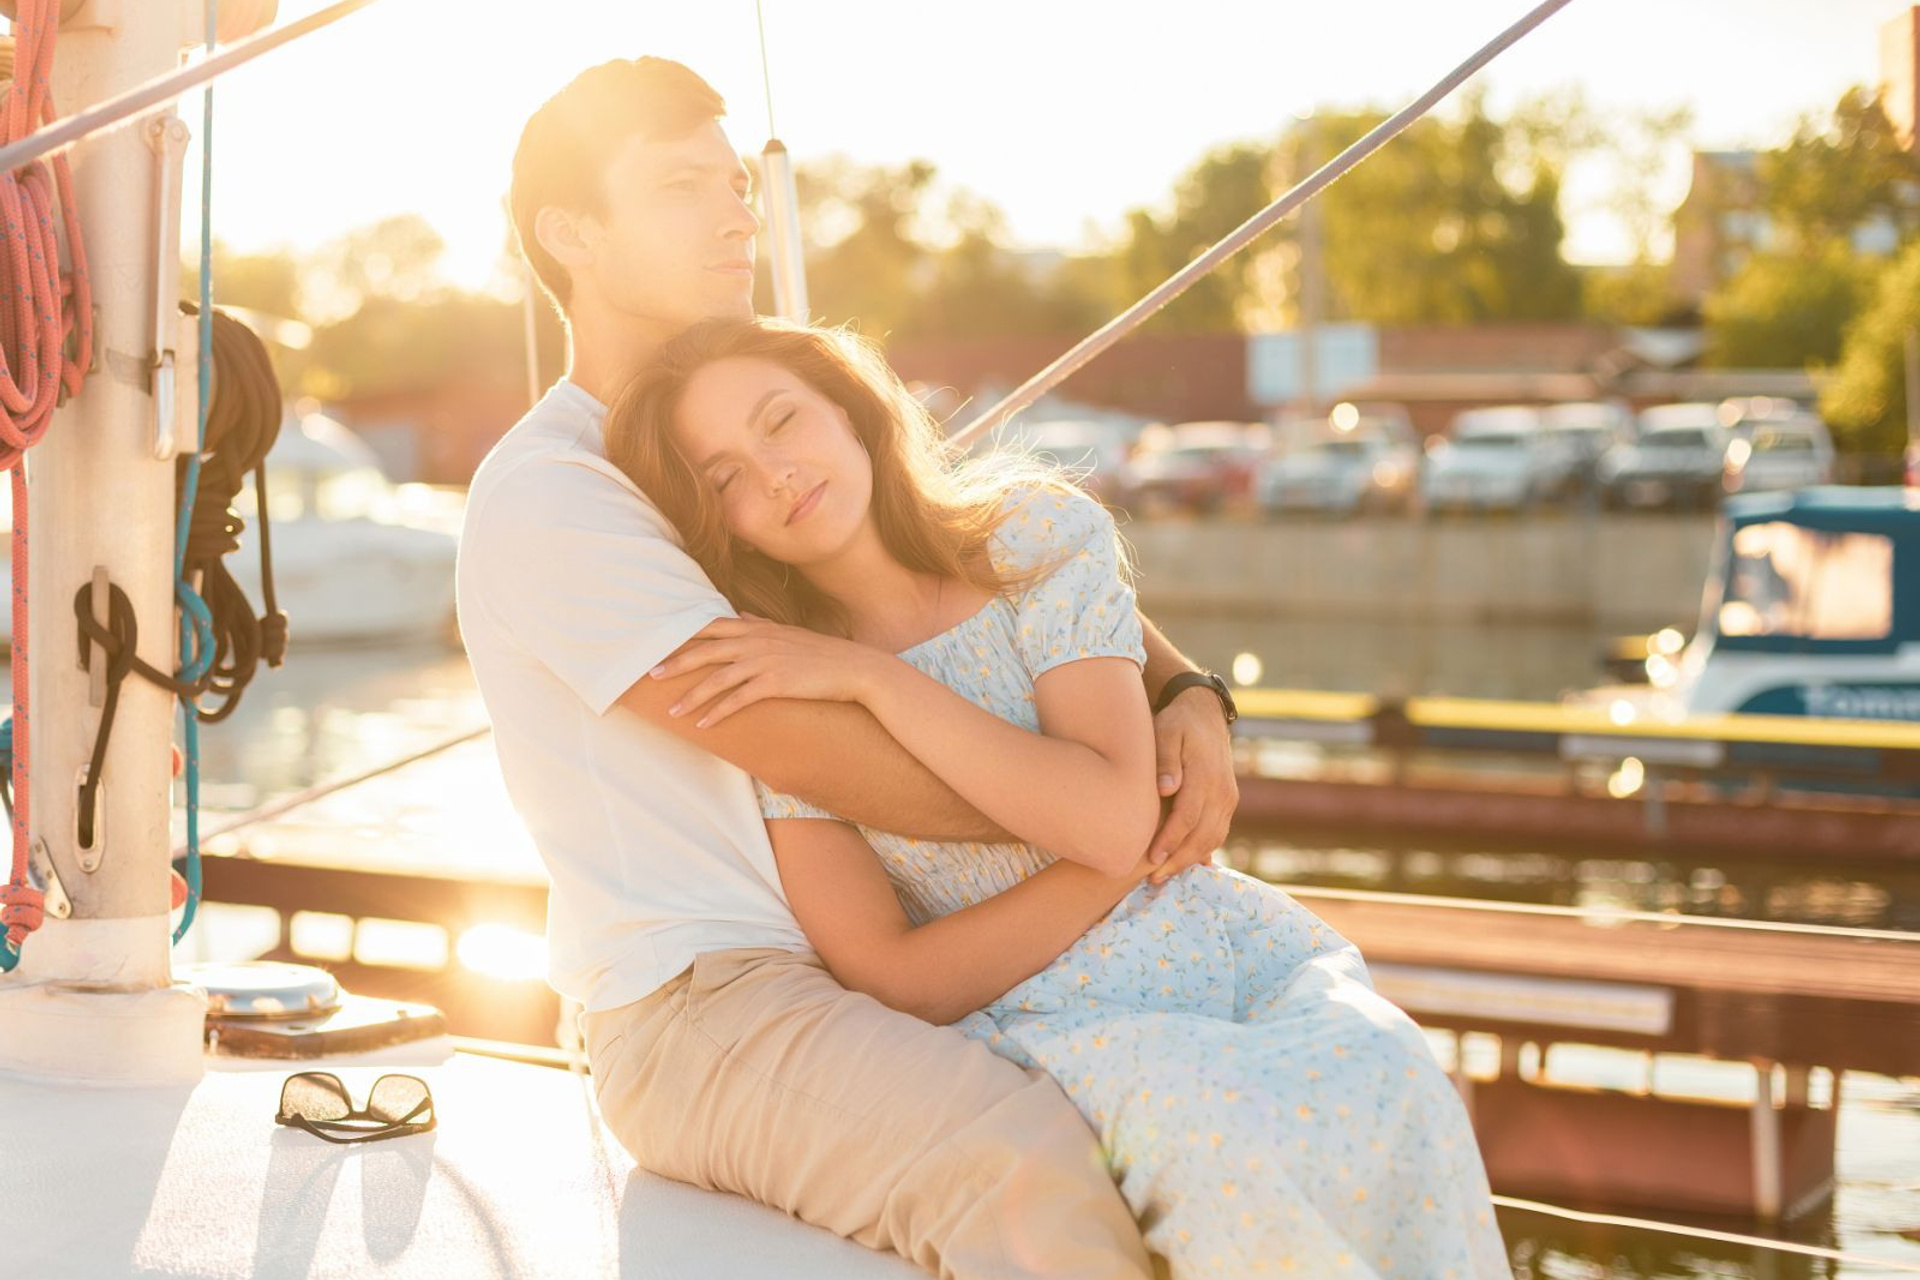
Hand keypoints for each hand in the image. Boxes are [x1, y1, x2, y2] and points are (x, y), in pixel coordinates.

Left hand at [649, 615, 891, 727]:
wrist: (851, 667)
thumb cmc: (819, 652)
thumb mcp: (785, 631)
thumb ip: (758, 622)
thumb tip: (738, 612)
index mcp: (755, 628)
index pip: (710, 629)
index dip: (683, 638)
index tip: (659, 646)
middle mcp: (755, 641)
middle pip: (705, 652)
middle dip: (676, 664)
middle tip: (651, 677)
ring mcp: (763, 662)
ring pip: (717, 679)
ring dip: (692, 697)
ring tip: (672, 711)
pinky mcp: (774, 683)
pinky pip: (738, 699)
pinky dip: (718, 712)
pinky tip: (704, 724)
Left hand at [1144, 684, 1237, 884]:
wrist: (1204, 713)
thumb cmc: (1177, 723)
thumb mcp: (1166, 732)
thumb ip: (1165, 759)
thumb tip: (1166, 788)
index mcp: (1205, 775)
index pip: (1188, 816)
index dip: (1171, 840)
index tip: (1152, 858)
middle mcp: (1221, 790)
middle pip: (1203, 835)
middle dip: (1179, 860)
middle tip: (1154, 878)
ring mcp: (1228, 797)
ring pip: (1213, 838)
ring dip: (1191, 860)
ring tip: (1165, 874)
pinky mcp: (1228, 801)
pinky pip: (1219, 832)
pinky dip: (1205, 850)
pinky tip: (1190, 865)